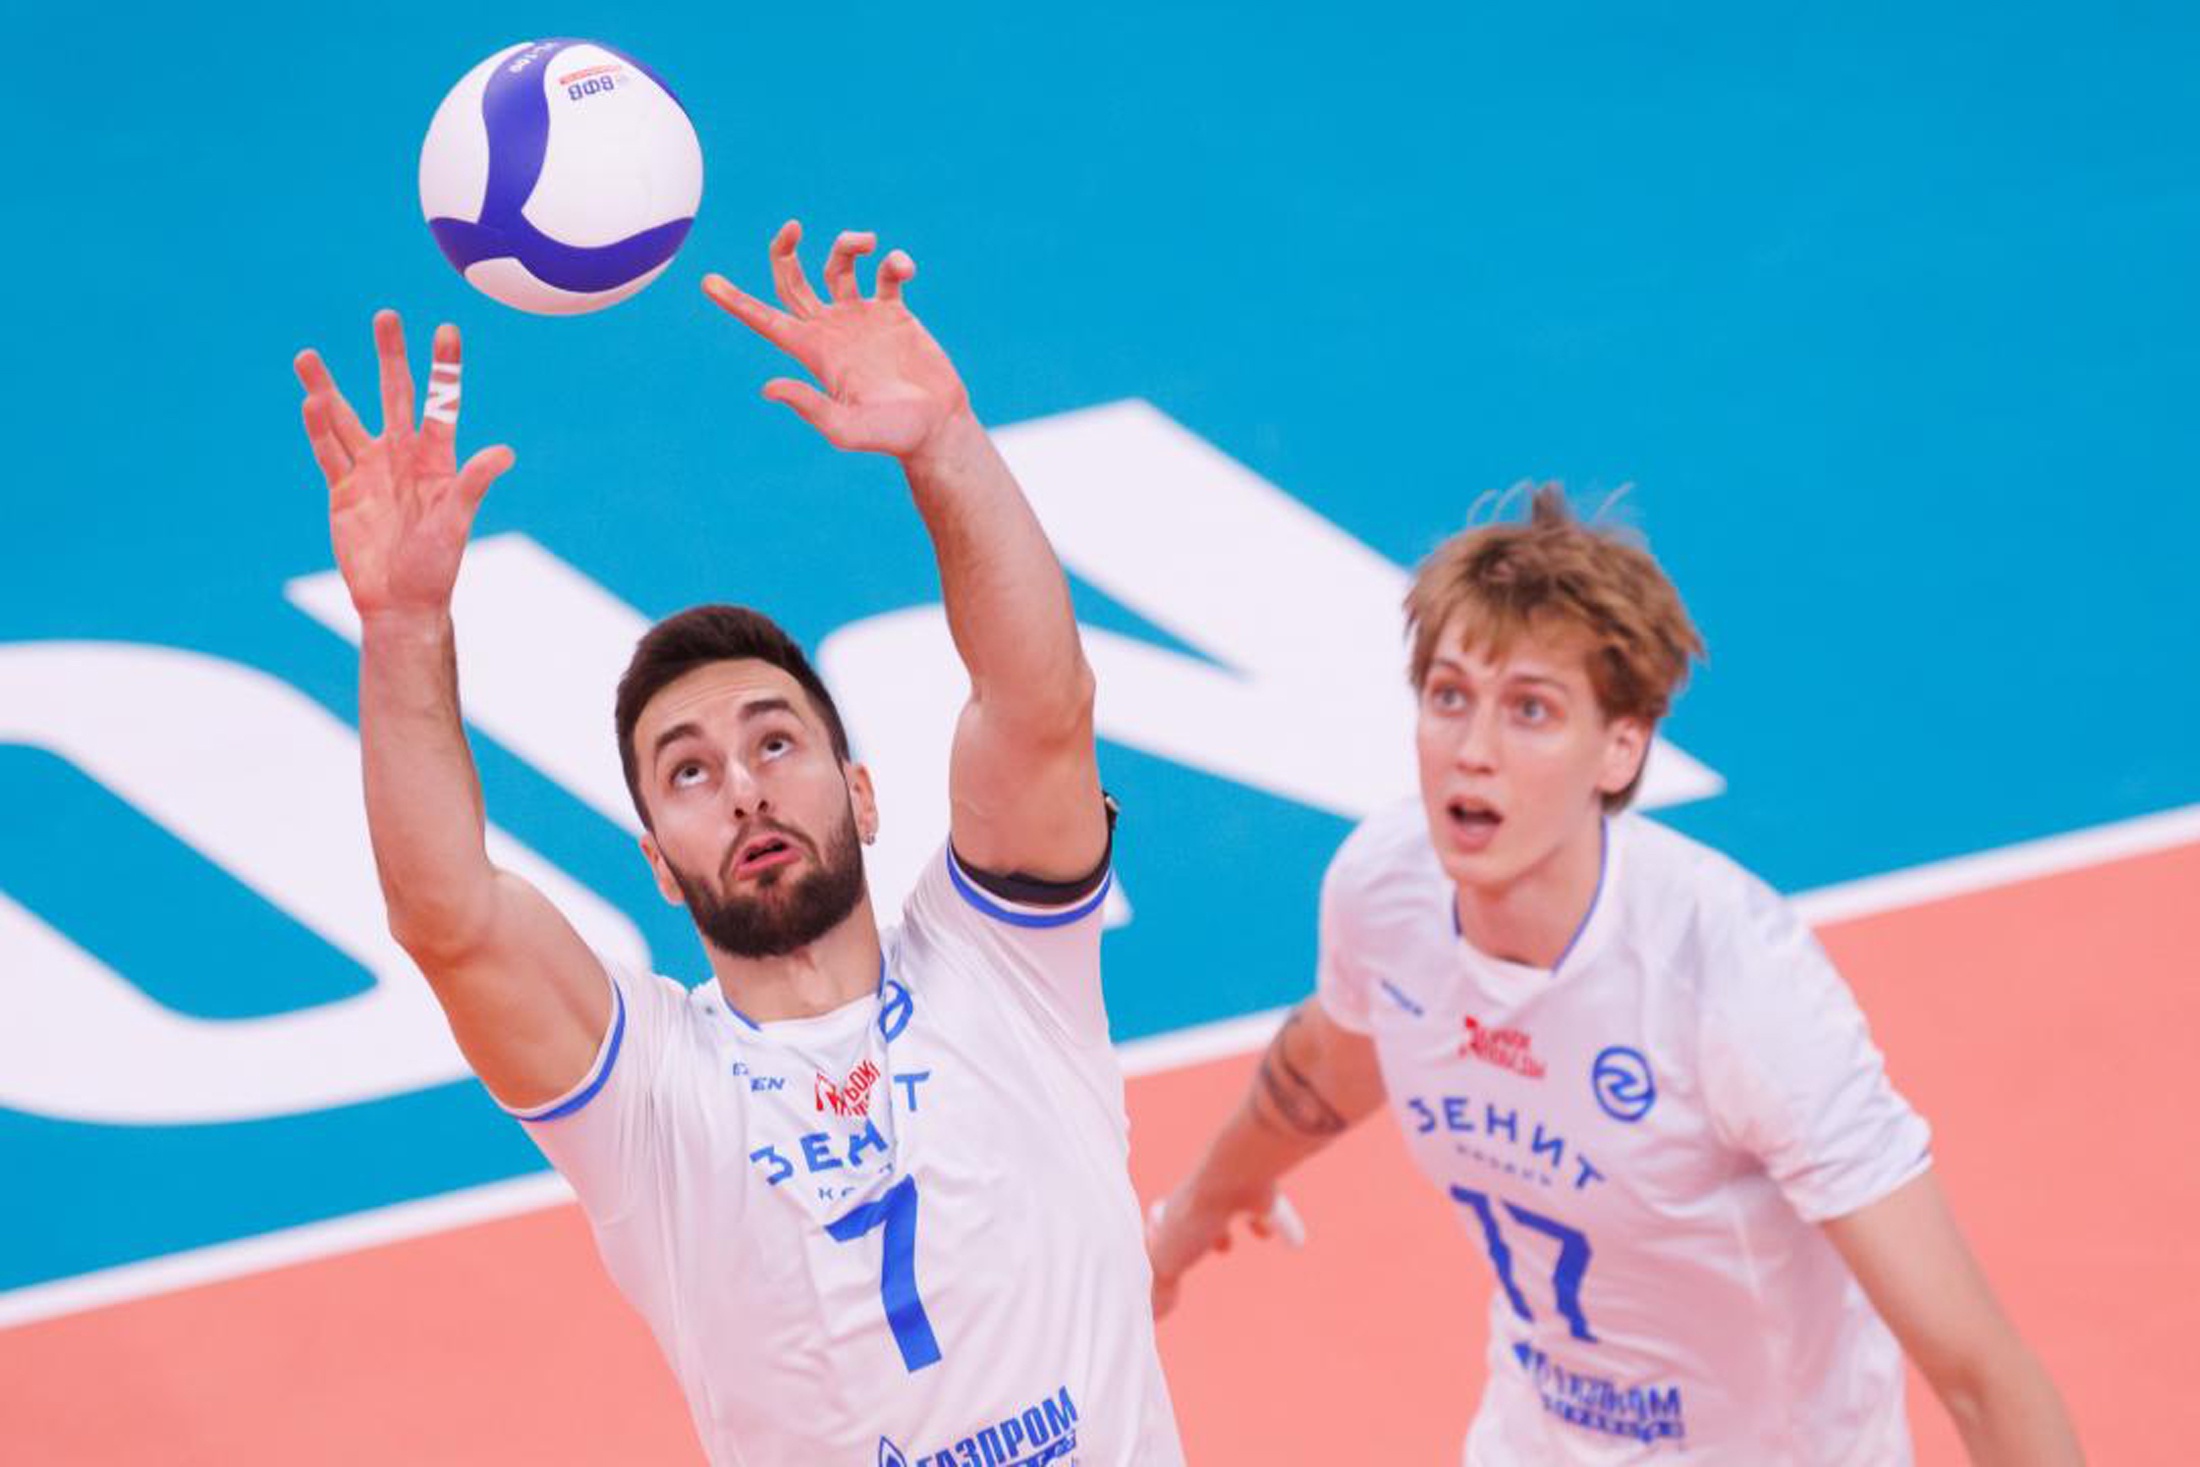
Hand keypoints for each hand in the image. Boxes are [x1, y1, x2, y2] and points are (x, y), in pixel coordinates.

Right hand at [295, 311, 514, 620]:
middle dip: (390, 357)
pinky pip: (327, 452)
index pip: (441, 403)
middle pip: (393, 394)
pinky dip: (317, 428)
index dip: (444, 367)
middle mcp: (402, 456)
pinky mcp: (342, 490)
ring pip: (346, 418)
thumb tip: (504, 452)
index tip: (446, 329)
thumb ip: (474, 483)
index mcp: (437, 459)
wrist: (399, 601)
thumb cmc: (436, 565)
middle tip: (385, 316)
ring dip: (327, 387)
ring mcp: (370, 471)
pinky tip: (309, 401)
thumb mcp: (457, 521)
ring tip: (307, 356)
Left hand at [702, 221, 972, 461]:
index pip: (765, 320)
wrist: (936, 427)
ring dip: (848, 246)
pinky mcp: (894, 313)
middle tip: (792, 226)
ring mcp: (862, 318)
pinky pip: (887, 275)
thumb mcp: (846, 428)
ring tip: (867, 242)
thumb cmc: (890, 435)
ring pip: (840, 267)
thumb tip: (768, 387)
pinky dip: (894, 263)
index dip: (735, 301)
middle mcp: (831, 329)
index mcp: (812, 352)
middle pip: (793, 281)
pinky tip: (904, 269)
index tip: (707, 281)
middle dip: (785, 251)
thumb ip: (810, 406)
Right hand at [1145, 1183, 1282, 1319]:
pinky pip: (1272, 1210)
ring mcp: (1234, 1194)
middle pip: (1201, 1214)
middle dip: (1208, 1232)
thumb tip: (1156, 1315)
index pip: (1164, 1226)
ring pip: (1235, 1207)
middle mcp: (1203, 1199)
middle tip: (1219, 1247)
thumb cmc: (1195, 1218)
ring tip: (1249, 1239)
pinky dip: (1283, 1225)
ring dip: (1240, 1224)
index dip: (1162, 1237)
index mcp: (1176, 1214)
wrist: (1231, 1178)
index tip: (1170, 1257)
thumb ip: (1160, 1288)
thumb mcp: (1166, 1261)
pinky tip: (1294, 1243)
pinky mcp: (1262, 1194)